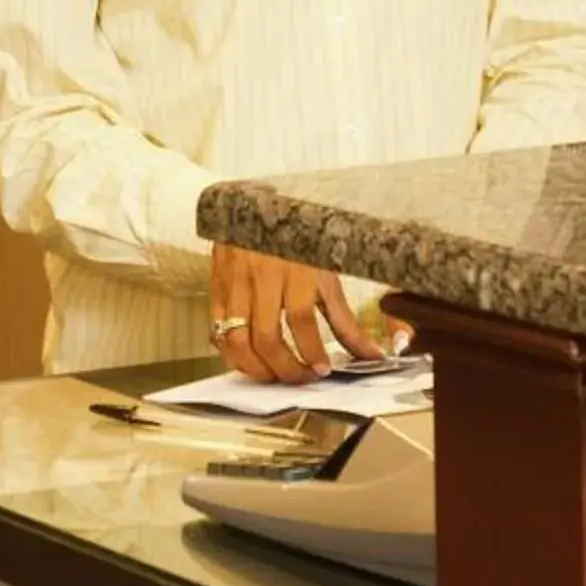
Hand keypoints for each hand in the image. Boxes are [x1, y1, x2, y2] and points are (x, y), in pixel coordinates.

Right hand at [209, 243, 379, 383]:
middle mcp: (260, 277)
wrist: (254, 207)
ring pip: (236, 341)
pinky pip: (216, 332)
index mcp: (293, 267)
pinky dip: (231, 355)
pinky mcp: (217, 289)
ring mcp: (234, 284)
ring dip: (256, 369)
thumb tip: (369, 354)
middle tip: (301, 378)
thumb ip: (344, 319)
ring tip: (275, 375)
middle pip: (266, 338)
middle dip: (286, 369)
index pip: (300, 320)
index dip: (312, 352)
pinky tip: (248, 360)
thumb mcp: (325, 272)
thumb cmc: (294, 239)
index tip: (322, 370)